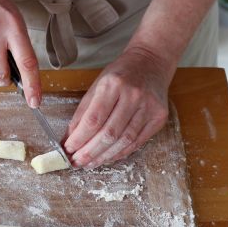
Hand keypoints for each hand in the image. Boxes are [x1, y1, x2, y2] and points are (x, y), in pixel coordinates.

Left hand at [63, 47, 174, 167]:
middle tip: (77, 163)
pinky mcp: (159, 117)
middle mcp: (133, 95)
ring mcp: (149, 107)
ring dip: (104, 156)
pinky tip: (107, 157)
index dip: (79, 139)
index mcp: (113, 84)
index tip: (68, 150)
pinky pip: (137, 142)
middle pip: (109, 133)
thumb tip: (69, 139)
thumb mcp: (96, 86)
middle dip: (90, 152)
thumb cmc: (120, 74)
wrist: (152, 62)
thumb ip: (82, 113)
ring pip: (124, 141)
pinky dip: (120, 153)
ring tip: (90, 163)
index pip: (93, 119)